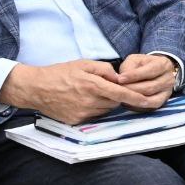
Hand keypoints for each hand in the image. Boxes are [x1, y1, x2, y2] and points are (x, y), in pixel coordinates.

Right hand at [0, 59, 136, 123]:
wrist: (35, 88)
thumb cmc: (59, 73)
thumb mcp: (83, 63)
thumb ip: (104, 69)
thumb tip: (118, 77)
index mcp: (93, 85)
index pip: (122, 94)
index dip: (138, 99)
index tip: (150, 101)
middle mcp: (89, 101)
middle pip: (115, 103)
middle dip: (117, 97)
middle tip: (109, 88)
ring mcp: (82, 113)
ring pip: (105, 110)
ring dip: (105, 103)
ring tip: (92, 93)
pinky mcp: (75, 121)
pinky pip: (93, 116)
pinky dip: (94, 109)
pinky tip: (83, 100)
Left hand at [114, 53, 178, 107]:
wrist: (152, 72)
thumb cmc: (141, 66)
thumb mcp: (134, 60)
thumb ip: (128, 68)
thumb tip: (121, 80)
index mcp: (163, 64)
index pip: (150, 71)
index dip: (134, 75)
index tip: (120, 79)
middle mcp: (169, 78)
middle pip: (149, 87)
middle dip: (132, 89)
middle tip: (117, 90)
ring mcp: (168, 90)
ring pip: (150, 97)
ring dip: (134, 98)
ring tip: (121, 96)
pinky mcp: (164, 100)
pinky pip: (152, 105)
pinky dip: (140, 104)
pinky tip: (129, 102)